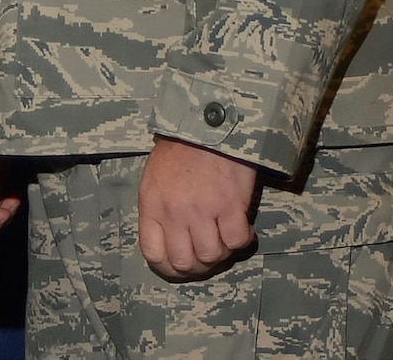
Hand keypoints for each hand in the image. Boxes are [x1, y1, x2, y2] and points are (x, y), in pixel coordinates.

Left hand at [137, 136, 258, 278]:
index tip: (182, 267)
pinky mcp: (230, 204)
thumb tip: (171, 246)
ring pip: (212, 256)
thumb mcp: (155, 179)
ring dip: (220, 254)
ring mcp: (202, 209)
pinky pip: (237, 241)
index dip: (169, 269)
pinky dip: (241, 240)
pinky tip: (240, 227)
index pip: (153, 254)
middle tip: (207, 256)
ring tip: (223, 239)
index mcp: (151, 205)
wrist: (207, 123)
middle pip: (185, 262)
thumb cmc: (179, 150)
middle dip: (198, 267)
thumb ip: (159, 212)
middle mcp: (174, 211)